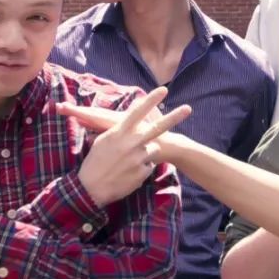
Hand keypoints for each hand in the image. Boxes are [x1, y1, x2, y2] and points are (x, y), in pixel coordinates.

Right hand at [70, 87, 191, 206]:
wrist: (91, 188)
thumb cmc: (94, 162)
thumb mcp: (102, 141)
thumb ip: (118, 130)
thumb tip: (128, 118)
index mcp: (119, 133)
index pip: (137, 112)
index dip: (151, 100)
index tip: (163, 90)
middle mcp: (131, 143)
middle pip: (157, 128)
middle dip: (173, 117)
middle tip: (188, 109)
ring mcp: (139, 157)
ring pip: (153, 149)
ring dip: (145, 153)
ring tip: (128, 161)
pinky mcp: (143, 171)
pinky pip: (149, 165)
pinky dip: (141, 167)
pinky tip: (128, 172)